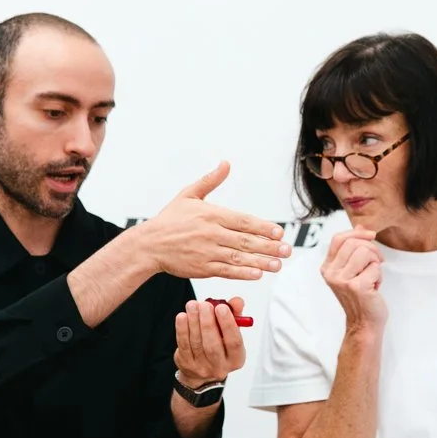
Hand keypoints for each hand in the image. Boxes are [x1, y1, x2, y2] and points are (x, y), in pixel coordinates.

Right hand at [138, 162, 291, 279]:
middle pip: (245, 240)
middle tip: (287, 250)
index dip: (263, 227)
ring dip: (260, 262)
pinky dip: (242, 273)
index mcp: (211, 215)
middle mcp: (212, 233)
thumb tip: (226, 164)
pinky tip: (257, 274)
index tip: (280, 232)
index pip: (243, 221)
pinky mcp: (203, 268)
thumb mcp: (188, 195)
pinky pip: (226, 271)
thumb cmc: (169, 219)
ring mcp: (207, 252)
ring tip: (278, 264)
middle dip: (269, 246)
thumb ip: (210, 181)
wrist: (149, 245)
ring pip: (239, 257)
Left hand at [174, 297, 246, 384]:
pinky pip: (183, 344)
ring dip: (193, 321)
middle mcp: (219, 367)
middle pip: (213, 346)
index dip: (228, 324)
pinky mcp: (186, 364)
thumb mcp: (231, 330)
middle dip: (208, 322)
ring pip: (196, 343)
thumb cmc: (220, 343)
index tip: (222, 307)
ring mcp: (201, 368)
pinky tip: (182, 316)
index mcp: (236, 359)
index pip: (234, 343)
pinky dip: (182, 329)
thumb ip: (235, 314)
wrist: (202, 366)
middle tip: (205, 305)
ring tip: (192, 305)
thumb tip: (237, 301)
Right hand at [321, 228, 385, 328]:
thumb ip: (353, 249)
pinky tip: (374, 287)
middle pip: (354, 243)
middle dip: (372, 248)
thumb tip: (359, 227)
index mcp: (327, 267)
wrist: (364, 323)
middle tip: (378, 261)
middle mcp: (331, 273)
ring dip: (376, 262)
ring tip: (373, 276)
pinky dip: (379, 276)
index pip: (338, 238)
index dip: (357, 233)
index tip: (371, 236)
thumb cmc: (360, 297)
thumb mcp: (352, 270)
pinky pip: (375, 267)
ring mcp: (342, 280)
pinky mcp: (357, 286)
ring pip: (365, 252)